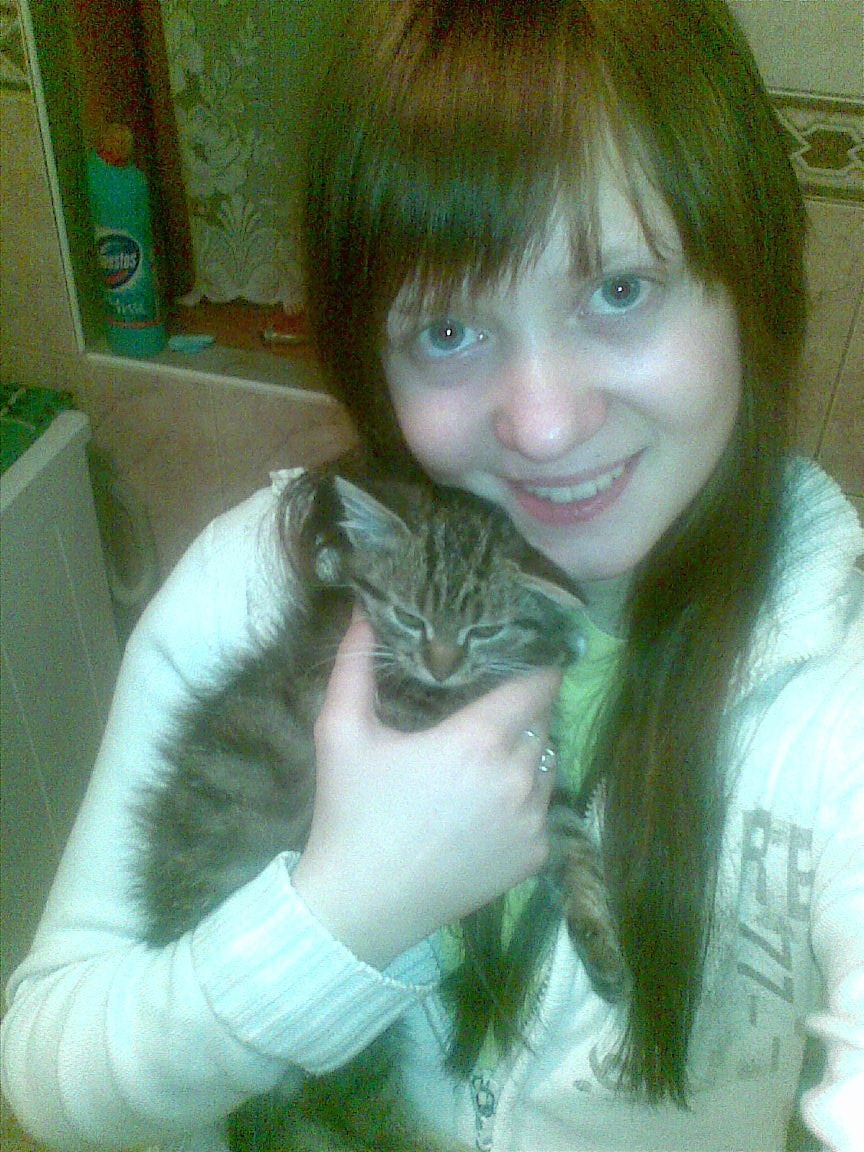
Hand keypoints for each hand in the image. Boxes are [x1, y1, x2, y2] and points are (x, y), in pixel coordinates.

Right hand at [291, 613, 561, 968]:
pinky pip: (544, 809)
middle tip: (489, 705)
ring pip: (547, 765)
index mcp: (478, 741)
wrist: (362, 907)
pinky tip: (486, 804)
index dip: (534, 665)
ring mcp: (532, 822)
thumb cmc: (351, 812)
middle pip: (543, 721)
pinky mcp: (535, 856)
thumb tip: (362, 610)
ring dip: (526, 752)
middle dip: (523, 707)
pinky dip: (525, 799)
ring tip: (486, 756)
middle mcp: (518, 778)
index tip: (519, 655)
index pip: (538, 684)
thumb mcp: (340, 732)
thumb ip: (354, 665)